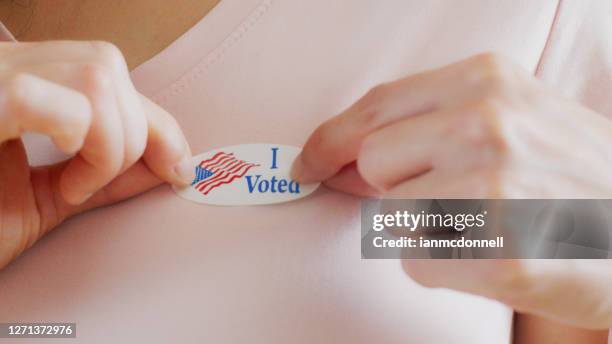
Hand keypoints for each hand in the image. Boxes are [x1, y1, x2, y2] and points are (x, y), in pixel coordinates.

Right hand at [0, 41, 192, 268]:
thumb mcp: (49, 197)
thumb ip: (105, 174)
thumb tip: (169, 164)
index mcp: (14, 82)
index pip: (104, 72)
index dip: (155, 118)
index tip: (181, 166)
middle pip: (107, 64)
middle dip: (137, 132)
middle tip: (100, 183)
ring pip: (96, 74)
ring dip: (110, 143)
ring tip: (73, 185)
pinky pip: (51, 98)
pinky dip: (84, 141)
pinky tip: (63, 177)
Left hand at [292, 53, 611, 328]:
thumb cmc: (569, 176)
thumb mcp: (510, 116)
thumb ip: (424, 125)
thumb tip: (337, 160)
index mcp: (486, 80)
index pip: (375, 107)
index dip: (330, 139)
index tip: (308, 162)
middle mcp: (486, 123)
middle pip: (373, 162)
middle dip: (398, 186)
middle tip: (457, 196)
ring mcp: (492, 186)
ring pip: (391, 217)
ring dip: (426, 229)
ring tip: (487, 224)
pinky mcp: (497, 252)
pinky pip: (417, 262)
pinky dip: (444, 267)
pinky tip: (495, 254)